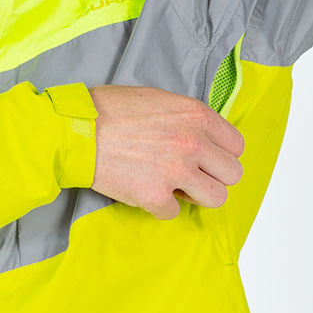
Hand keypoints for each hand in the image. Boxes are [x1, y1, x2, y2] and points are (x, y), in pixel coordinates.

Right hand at [87, 84, 243, 220]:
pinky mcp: (154, 196)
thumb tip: (205, 138)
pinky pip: (174, 213)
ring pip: (215, 199)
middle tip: (192, 176)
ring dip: (196, 196)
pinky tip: (145, 191)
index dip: (221, 155)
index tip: (206, 159)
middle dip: (213, 177)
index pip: (236, 146)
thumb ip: (188, 119)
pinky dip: (160, 207)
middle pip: (232, 175)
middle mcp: (192, 143)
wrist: (75, 130)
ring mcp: (175, 171)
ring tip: (175, 187)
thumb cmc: (111, 110)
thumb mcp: (160, 99)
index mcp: (197, 116)